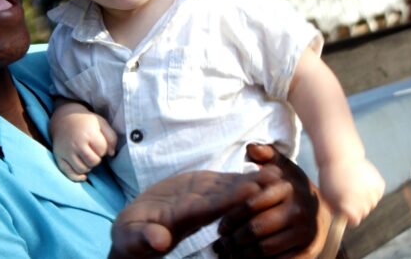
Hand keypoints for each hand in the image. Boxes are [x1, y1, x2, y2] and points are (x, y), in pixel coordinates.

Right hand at [50, 101, 116, 180]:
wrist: (64, 118)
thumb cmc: (86, 122)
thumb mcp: (102, 123)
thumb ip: (111, 137)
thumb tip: (112, 154)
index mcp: (88, 134)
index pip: (102, 150)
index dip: (104, 149)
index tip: (99, 144)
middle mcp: (76, 144)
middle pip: (93, 162)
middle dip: (96, 159)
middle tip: (93, 152)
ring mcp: (66, 151)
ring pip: (82, 169)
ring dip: (88, 166)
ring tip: (87, 158)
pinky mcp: (58, 157)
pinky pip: (68, 173)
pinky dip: (77, 177)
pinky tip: (83, 175)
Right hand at [109, 166, 283, 258]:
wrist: (135, 230)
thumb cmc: (131, 237)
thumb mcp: (133, 238)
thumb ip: (146, 237)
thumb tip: (159, 241)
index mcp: (181, 220)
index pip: (210, 210)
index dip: (230, 200)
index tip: (251, 190)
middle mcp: (198, 211)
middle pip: (228, 199)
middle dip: (252, 189)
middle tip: (277, 179)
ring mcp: (201, 201)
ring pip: (229, 190)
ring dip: (253, 181)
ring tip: (279, 171)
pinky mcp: (200, 192)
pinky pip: (222, 184)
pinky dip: (241, 176)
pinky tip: (261, 169)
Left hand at [212, 144, 330, 258]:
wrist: (324, 212)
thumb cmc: (294, 189)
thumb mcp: (283, 168)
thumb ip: (267, 155)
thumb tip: (251, 148)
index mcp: (287, 188)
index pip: (251, 204)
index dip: (232, 217)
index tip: (220, 227)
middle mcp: (298, 210)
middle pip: (256, 228)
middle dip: (234, 240)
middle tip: (219, 246)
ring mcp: (305, 232)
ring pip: (265, 248)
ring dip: (243, 255)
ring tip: (228, 256)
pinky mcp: (309, 251)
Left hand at [319, 156, 383, 225]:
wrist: (340, 156)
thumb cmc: (330, 177)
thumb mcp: (327, 195)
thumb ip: (335, 210)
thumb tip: (342, 220)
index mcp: (350, 208)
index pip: (354, 221)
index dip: (347, 215)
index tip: (343, 208)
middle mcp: (364, 203)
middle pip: (363, 213)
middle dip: (355, 206)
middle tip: (346, 194)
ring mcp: (373, 194)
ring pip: (371, 203)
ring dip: (363, 198)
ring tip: (352, 185)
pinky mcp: (380, 184)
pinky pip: (376, 193)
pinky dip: (370, 189)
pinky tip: (360, 180)